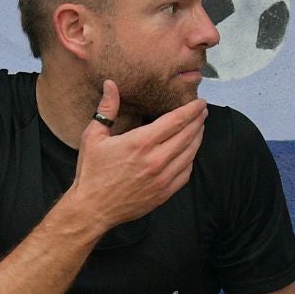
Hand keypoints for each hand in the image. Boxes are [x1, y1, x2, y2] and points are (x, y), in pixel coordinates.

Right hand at [72, 80, 206, 229]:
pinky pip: (186, 173)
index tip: (199, 102)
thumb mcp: (93, 137)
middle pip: (188, 135)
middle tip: (202, 111)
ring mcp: (162, 178)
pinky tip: (190, 152)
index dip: (191, 110)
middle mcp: (156, 159)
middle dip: (198, 121)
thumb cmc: (91, 172)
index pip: (176, 120)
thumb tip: (111, 84)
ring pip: (190, 153)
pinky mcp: (164, 193)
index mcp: (141, 142)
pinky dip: (191, 159)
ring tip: (199, 128)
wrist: (92, 209)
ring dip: (198, 138)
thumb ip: (107, 109)